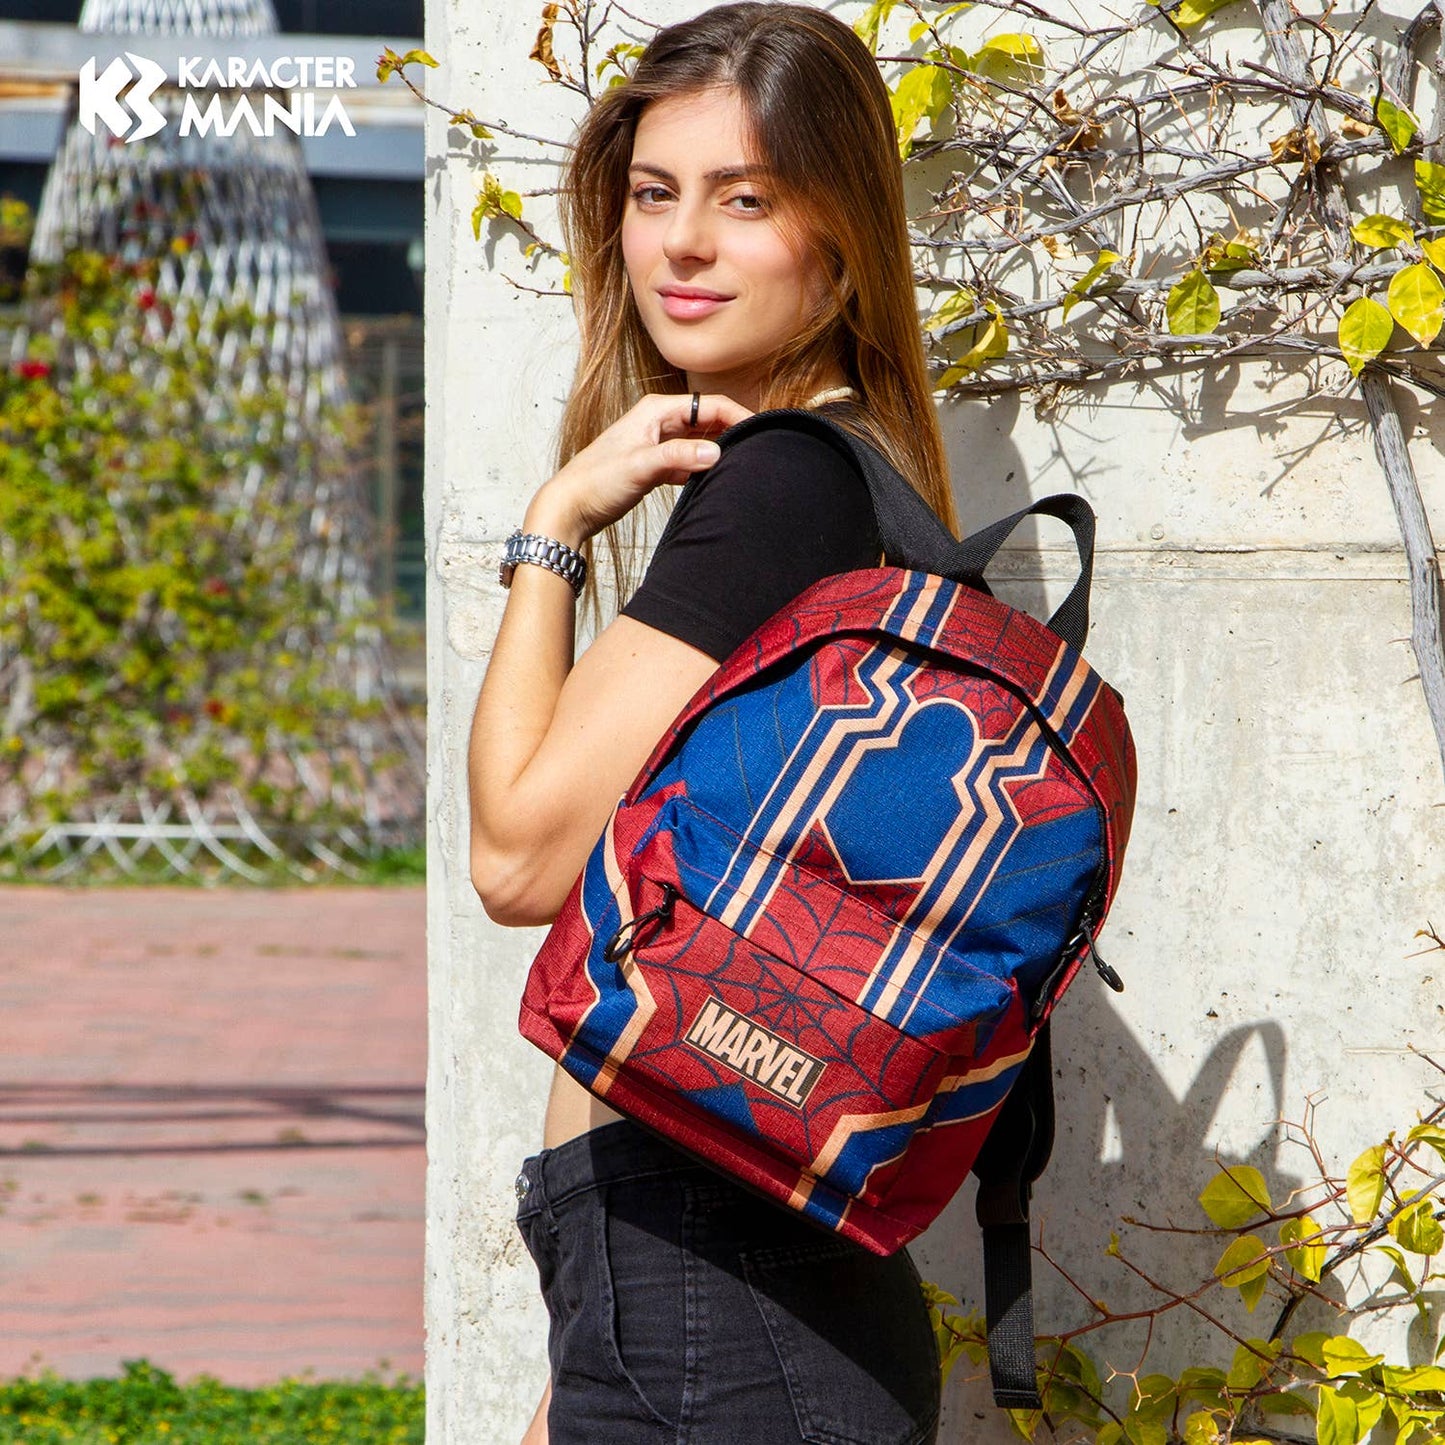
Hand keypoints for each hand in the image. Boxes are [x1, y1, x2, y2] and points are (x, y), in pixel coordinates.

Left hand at [524, 392, 751, 546]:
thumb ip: (679, 457)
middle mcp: (659, 421)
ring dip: (719, 449)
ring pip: (700, 440)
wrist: (570, 507)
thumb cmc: (595, 482)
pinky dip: (704, 467)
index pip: (710, 404)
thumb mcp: (640, 466)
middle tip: (757, 451)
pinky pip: (690, 459)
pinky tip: (716, 479)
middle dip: (733, 431)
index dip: (738, 415)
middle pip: (708, 419)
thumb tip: (716, 452)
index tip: (760, 433)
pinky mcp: (657, 464)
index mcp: (656, 410)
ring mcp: (658, 442)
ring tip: (742, 464)